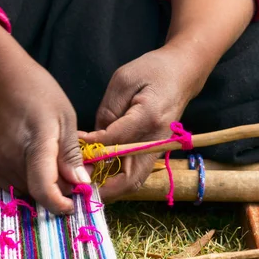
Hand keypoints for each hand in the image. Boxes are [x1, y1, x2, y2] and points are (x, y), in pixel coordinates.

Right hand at [0, 13, 88, 214]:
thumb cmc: (37, 93)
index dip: (60, 204)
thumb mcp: (65, 118)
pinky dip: (26, 180)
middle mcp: (11, 157)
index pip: (44, 189)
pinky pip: (11, 184)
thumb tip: (81, 183)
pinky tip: (32, 161)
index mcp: (36, 143)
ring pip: (25, 191)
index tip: (72, 205)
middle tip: (70, 173)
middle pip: (37, 193)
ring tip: (50, 162)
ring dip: (42, 185)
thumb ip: (71, 154)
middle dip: (58, 190)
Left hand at [83, 45, 206, 201]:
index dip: (91, 150)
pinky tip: (97, 175)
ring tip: (85, 182)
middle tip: (79, 184)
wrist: (183, 72)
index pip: (114, 144)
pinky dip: (116, 181)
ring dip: (108, 188)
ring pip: (132, 183)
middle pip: (129, 179)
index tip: (74, 147)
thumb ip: (107, 112)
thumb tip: (93, 140)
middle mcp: (156, 141)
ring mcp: (158, 151)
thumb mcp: (123, 81)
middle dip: (102, 188)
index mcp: (148, 118)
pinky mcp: (155, 153)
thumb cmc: (152, 71)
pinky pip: (135, 175)